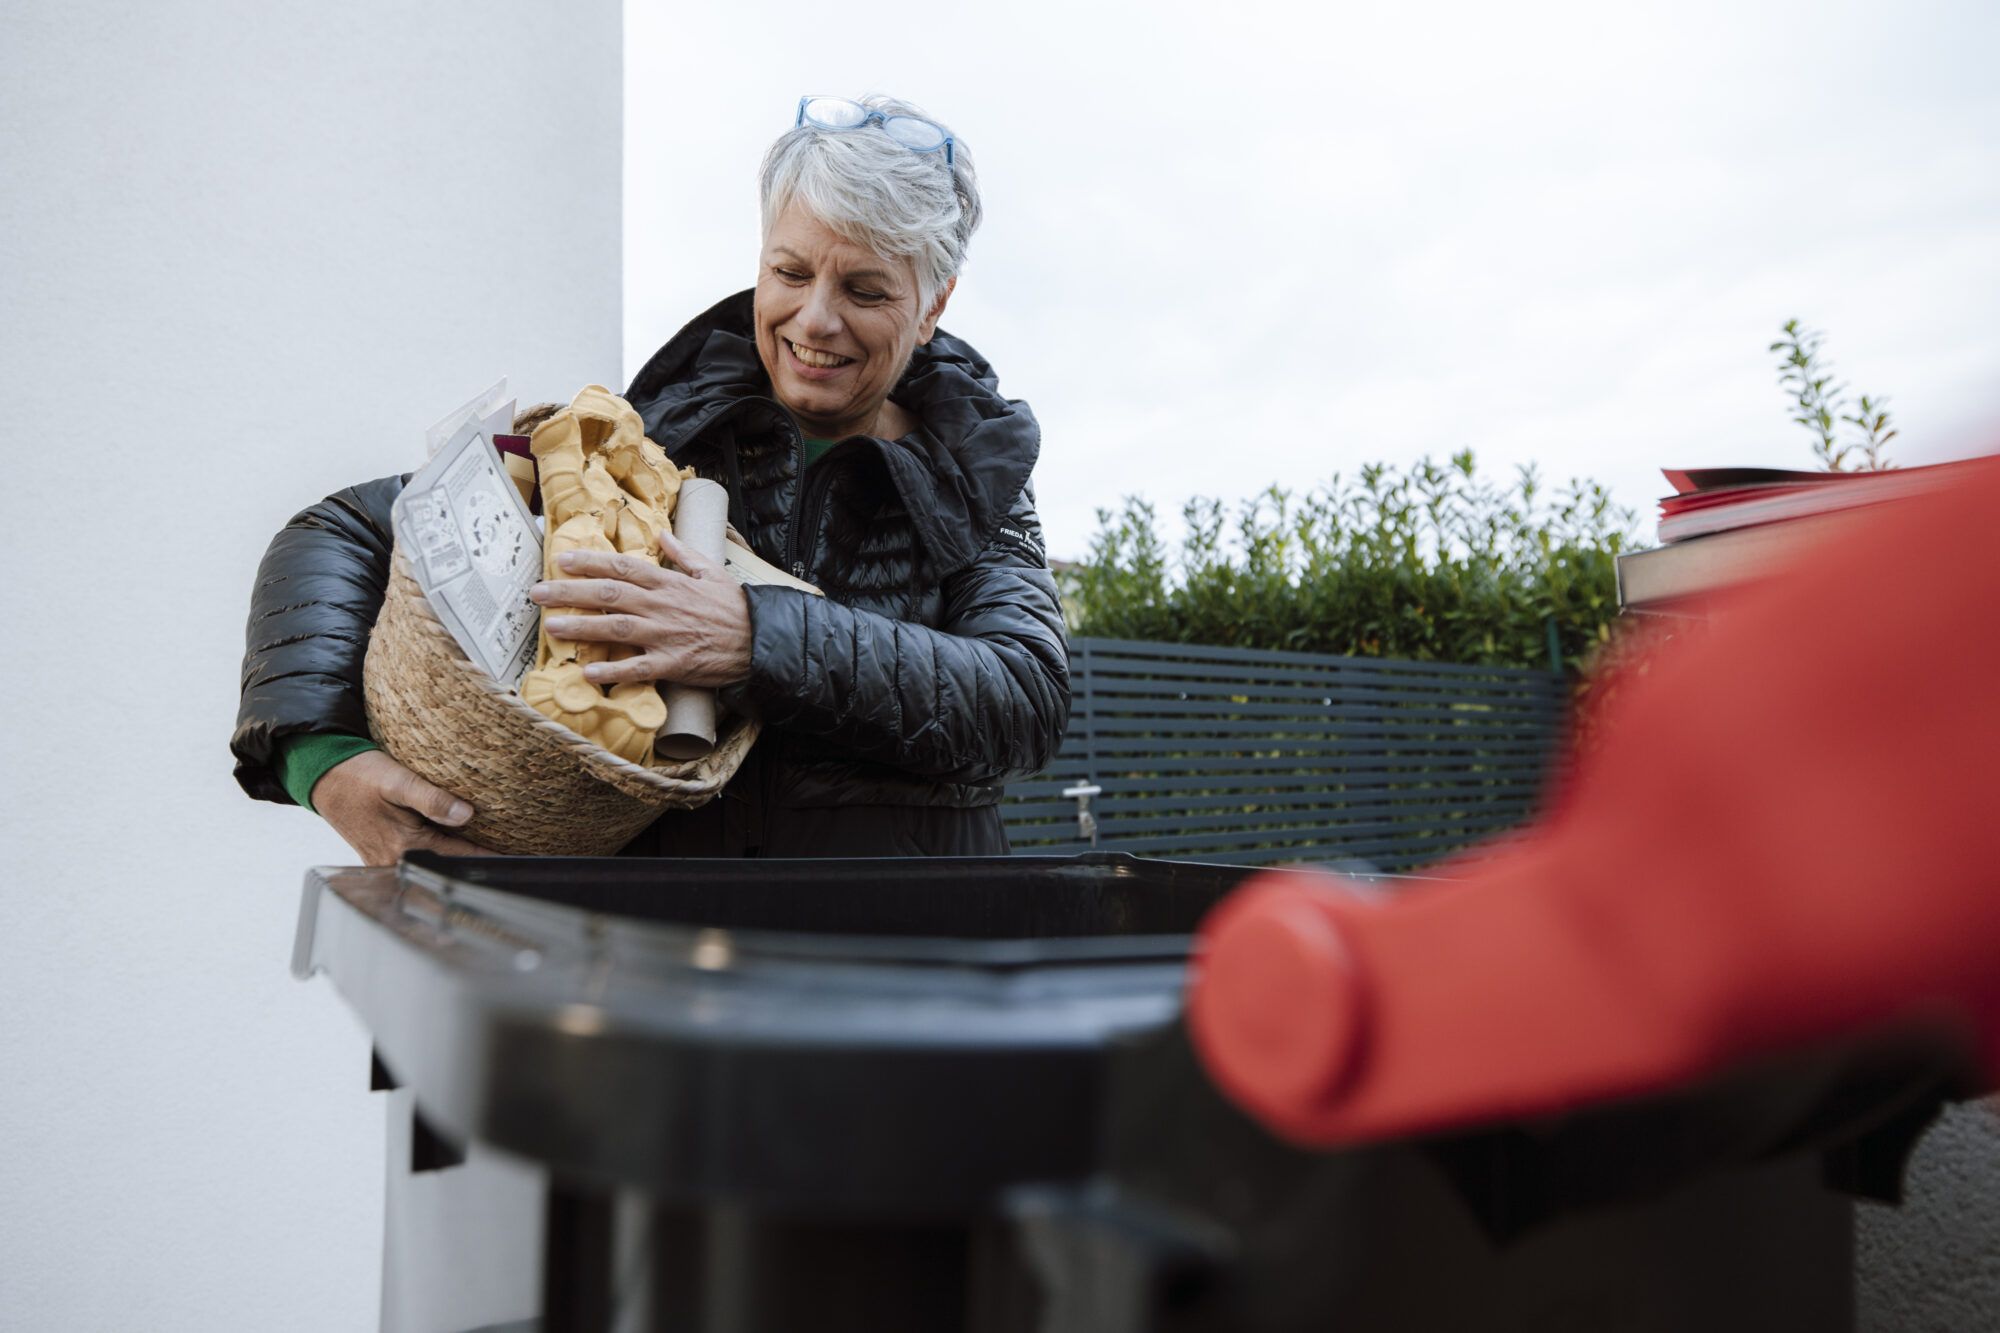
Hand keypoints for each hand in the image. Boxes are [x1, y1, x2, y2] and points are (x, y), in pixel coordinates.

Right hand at [312, 750, 492, 865]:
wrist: (323, 776)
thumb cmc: (359, 774)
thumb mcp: (397, 780)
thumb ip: (431, 799)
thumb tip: (466, 816)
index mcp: (404, 847)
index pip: (460, 857)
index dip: (490, 858)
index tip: (516, 862)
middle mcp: (395, 862)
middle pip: (447, 867)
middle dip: (475, 865)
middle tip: (510, 862)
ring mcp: (387, 863)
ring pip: (433, 867)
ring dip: (457, 863)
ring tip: (489, 857)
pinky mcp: (382, 857)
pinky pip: (419, 861)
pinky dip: (439, 857)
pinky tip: (457, 849)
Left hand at [529, 530, 752, 687]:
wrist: (761, 640)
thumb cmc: (736, 607)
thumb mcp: (712, 570)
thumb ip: (682, 553)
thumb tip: (661, 533)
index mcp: (668, 583)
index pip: (621, 568)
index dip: (589, 563)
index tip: (562, 560)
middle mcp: (661, 606)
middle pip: (608, 596)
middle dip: (569, 593)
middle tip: (537, 592)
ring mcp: (665, 635)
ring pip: (615, 628)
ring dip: (581, 628)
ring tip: (551, 627)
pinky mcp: (673, 664)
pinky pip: (637, 668)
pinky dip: (612, 671)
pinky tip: (588, 673)